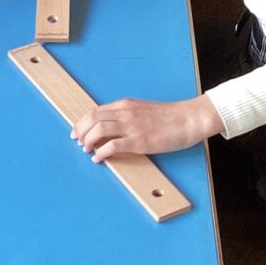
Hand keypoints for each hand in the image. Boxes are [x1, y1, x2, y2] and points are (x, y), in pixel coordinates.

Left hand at [72, 96, 224, 162]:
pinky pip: (113, 146)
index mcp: (125, 105)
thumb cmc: (169, 117)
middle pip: (92, 118)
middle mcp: (125, 113)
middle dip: (80, 131)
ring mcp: (132, 127)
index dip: (82, 122)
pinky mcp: (139, 141)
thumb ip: (126, 116)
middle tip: (77, 141)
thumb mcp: (143, 110)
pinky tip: (98, 159)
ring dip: (88, 141)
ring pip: (99, 130)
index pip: (95, 111)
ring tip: (86, 150)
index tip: (77, 131)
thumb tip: (110, 127)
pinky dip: (101, 153)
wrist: (189, 119)